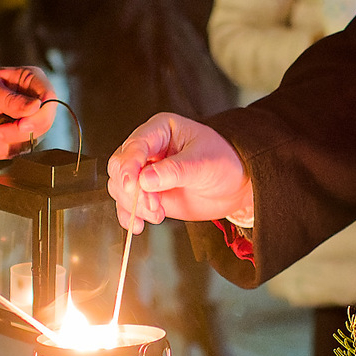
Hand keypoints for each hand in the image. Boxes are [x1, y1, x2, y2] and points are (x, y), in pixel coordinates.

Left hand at [0, 66, 56, 159]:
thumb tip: (35, 106)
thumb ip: (10, 99)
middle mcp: (37, 102)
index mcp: (33, 81)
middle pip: (42, 124)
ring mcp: (31, 122)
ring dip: (5, 146)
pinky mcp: (22, 138)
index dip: (39, 116)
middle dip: (16, 133)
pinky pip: (16, 151)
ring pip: (29, 141)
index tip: (21, 125)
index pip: (49, 98)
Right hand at [107, 114, 253, 232]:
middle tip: (152, 204)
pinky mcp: (147, 194)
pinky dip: (129, 216)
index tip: (133, 186)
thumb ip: (174, 171)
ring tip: (158, 213)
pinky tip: (139, 225)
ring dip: (133, 205)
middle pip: (120, 166)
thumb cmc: (225, 163)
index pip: (135, 145)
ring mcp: (145, 173)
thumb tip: (145, 180)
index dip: (130, 165)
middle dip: (132, 189)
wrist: (235, 186)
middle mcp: (148, 150)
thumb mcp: (204, 163)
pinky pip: (127, 205)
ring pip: (120, 187)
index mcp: (161, 130)